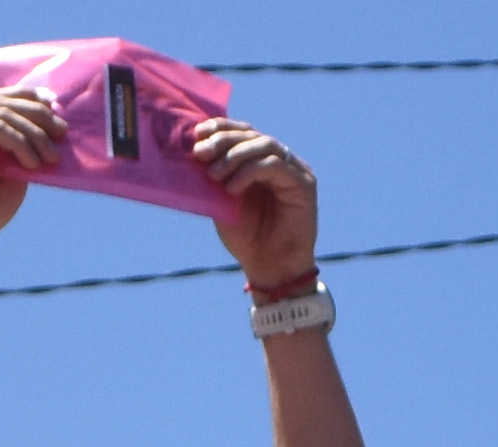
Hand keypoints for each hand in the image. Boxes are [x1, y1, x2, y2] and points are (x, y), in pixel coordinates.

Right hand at [0, 89, 58, 253]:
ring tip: (51, 156)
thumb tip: (50, 130)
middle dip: (36, 113)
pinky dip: (19, 143)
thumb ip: (21, 149)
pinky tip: (32, 163)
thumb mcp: (11, 174)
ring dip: (33, 132)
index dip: (27, 97)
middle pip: (1, 101)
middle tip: (62, 130)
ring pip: (2, 113)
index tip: (54, 107)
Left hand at [190, 117, 321, 286]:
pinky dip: (251, 171)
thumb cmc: (247, 238)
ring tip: (215, 174)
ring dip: (235, 155)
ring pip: (264, 145)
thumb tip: (193, 152)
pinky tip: (233, 188)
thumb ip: (215, 177)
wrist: (269, 268)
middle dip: (223, 140)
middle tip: (201, 153)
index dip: (221, 127)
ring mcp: (294, 170)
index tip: (197, 133)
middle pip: (252, 135)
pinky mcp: (304, 183)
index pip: (242, 132)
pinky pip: (275, 165)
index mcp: (260, 161)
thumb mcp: (222, 202)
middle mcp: (279, 160)